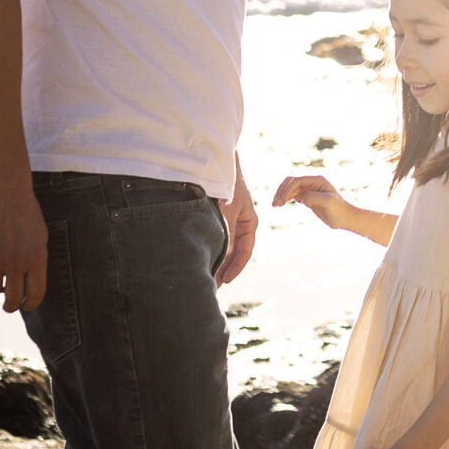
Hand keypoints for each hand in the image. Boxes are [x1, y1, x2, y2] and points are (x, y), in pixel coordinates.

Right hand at [0, 183, 47, 312]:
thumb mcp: (40, 237)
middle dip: (11, 306)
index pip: (35, 295)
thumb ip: (36, 262)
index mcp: (37, 259)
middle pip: (12, 299)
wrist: (5, 191)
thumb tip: (29, 288)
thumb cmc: (26, 213)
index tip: (26, 306)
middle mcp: (16, 263)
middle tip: (9, 305)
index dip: (31, 305)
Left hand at [216, 167, 256, 286]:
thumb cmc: (226, 183)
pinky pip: (214, 238)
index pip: (245, 252)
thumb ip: (226, 234)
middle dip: (223, 269)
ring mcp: (227, 220)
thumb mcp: (227, 211)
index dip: (235, 268)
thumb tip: (222, 259)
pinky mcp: (213, 217)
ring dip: (215, 261)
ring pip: (223, 247)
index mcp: (249, 222)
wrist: (213, 161)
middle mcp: (239, 223)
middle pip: (233, 252)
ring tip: (204, 278)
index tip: (225, 281)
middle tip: (212, 288)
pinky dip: (208, 249)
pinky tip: (199, 259)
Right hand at [273, 173, 356, 230]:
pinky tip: (281, 205)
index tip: (281, 201)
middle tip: (275, 204)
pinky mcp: (308, 198)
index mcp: (317, 180)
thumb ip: (313, 197)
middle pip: (291, 182)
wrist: (345, 218)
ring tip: (275, 205)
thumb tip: (298, 197)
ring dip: (282, 195)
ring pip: (290, 188)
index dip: (287, 190)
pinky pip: (293, 194)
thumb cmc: (339, 209)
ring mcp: (309, 190)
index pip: (297, 181)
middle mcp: (312, 183)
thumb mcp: (327, 202)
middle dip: (282, 191)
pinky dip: (286, 198)